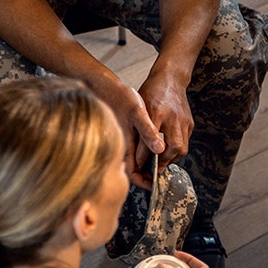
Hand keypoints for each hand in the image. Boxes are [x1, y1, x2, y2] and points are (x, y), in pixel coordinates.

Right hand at [89, 76, 164, 190]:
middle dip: (147, 174)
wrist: (104, 85)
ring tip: (162, 160)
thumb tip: (159, 149)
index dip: (144, 182)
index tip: (156, 183)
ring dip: (147, 164)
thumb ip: (147, 131)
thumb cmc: (119, 97)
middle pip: (134, 170)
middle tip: (163, 171)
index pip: (132, 174)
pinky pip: (133, 150)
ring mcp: (120, 142)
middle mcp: (120, 147)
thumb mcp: (137, 112)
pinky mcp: (122, 135)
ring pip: (134, 161)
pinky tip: (155, 146)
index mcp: (123, 145)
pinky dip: (144, 153)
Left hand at [137, 71, 193, 169]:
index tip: (138, 166)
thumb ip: (139, 128)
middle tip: (153, 170)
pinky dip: (176, 151)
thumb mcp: (139, 107)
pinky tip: (168, 152)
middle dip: (162, 162)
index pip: (150, 141)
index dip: (143, 157)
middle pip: (172, 148)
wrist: (171, 78)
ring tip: (160, 163)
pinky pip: (185, 142)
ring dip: (171, 159)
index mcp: (156, 112)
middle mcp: (172, 117)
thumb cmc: (151, 92)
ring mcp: (183, 120)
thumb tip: (133, 150)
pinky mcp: (189, 123)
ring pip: (181, 148)